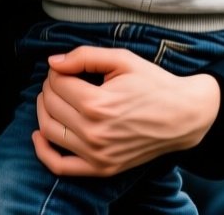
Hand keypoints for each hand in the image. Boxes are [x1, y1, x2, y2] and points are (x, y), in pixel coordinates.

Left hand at [30, 47, 219, 177]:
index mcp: (98, 103)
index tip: (68, 69)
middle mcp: (94, 132)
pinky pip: (60, 166)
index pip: (56, 83)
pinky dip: (43, 151)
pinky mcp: (102, 168)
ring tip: (55, 99)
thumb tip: (53, 62)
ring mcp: (97, 154)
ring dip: (44, 111)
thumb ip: (84, 56)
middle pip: (50, 105)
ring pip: (48, 131)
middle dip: (50, 87)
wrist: (184, 116)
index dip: (58, 72)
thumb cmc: (154, 84)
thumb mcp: (122, 59)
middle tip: (63, 80)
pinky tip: (39, 134)